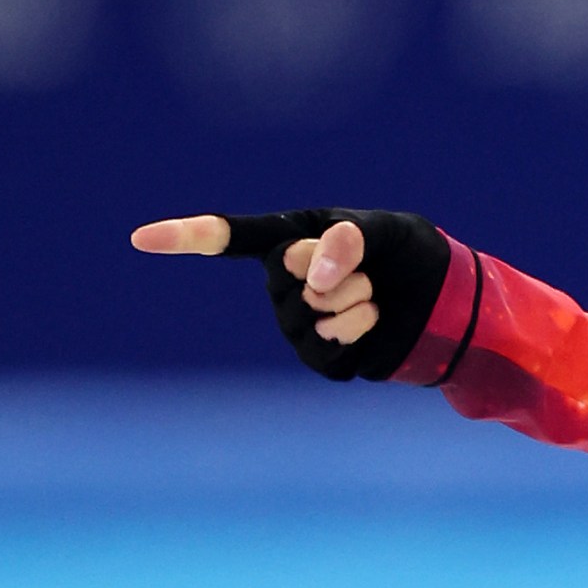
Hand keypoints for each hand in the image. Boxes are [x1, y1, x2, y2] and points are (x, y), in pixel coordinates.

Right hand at [130, 208, 451, 380]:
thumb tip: (314, 275)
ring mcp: (298, 323)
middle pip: (284, 277)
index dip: (186, 237)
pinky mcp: (321, 358)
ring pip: (306, 316)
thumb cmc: (410, 256)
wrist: (447, 302)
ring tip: (372, 294)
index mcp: (291, 238)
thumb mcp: (387, 230)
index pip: (229, 238)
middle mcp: (283, 282)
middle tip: (367, 270)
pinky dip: (356, 333)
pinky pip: (324, 351)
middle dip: (336, 270)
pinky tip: (372, 320)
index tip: (141, 239)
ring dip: (351, 302)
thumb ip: (348, 237)